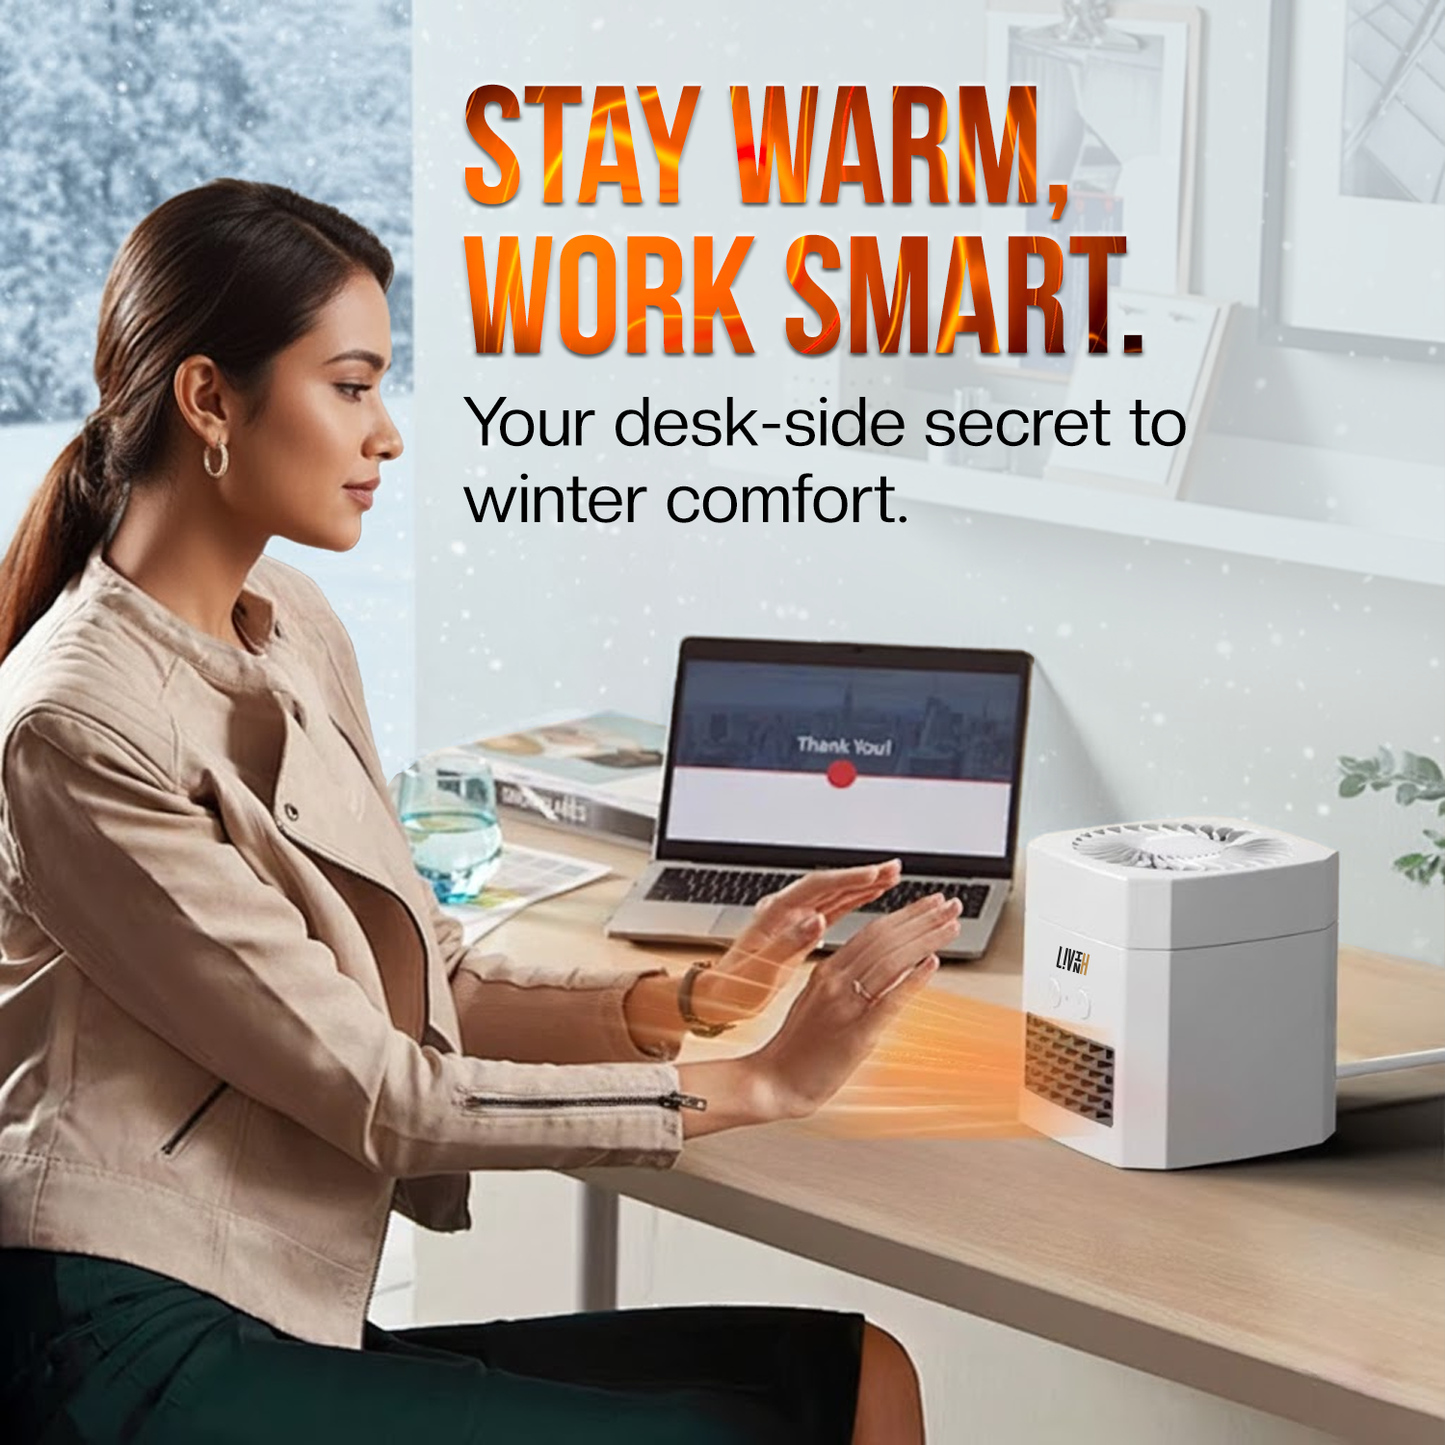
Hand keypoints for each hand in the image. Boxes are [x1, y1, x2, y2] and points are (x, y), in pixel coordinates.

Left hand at [691, 859, 903, 1025]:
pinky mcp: (799, 930)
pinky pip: (831, 909)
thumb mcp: (761, 971)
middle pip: (829, 884)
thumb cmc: (735, 987)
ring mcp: (792, 918)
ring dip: (862, 884)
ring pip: (833, 894)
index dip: (847, 879)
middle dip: (861, 875)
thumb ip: (788, 944)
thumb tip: (815, 920)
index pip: (816, 888)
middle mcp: (785, 909)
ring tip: (892, 877)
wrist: (719, 995)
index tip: (874, 874)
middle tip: (894, 868)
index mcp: (774, 914)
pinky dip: (853, 900)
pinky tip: (872, 896)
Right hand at [749, 893, 960, 1119]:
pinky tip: (932, 963)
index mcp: (826, 970)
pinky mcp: (857, 1033)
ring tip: (951, 925)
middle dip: (923, 918)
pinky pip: (889, 1000)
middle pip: (885, 939)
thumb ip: (844, 981)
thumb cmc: (795, 1047)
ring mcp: (845, 1004)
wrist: (773, 1081)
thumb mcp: (816, 1001)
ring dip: (925, 940)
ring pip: (891, 960)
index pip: (873, 932)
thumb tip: (880, 970)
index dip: (906, 915)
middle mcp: (835, 980)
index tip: (931, 903)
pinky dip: (913, 979)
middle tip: (951, 904)